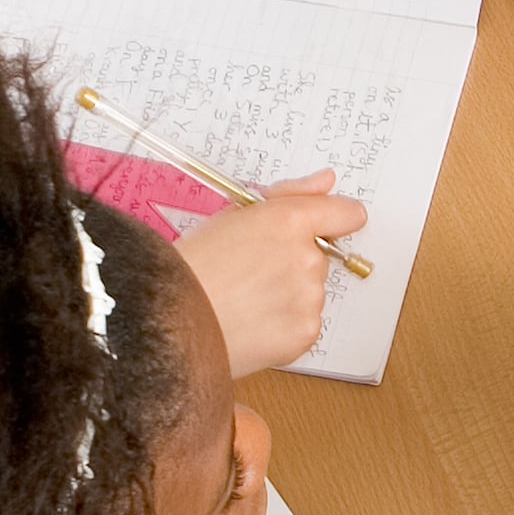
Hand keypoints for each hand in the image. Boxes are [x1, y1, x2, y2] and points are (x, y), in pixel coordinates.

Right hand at [171, 175, 367, 377]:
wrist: (170, 323)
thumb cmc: (191, 268)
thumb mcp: (231, 217)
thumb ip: (289, 196)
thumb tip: (326, 182)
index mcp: (288, 221)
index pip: (343, 213)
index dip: (336, 218)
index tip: (330, 225)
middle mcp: (307, 258)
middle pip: (317, 257)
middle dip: (291, 263)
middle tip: (248, 273)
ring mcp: (309, 298)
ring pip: (310, 291)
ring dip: (287, 295)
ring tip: (243, 301)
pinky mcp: (306, 333)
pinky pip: (304, 323)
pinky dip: (283, 326)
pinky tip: (250, 323)